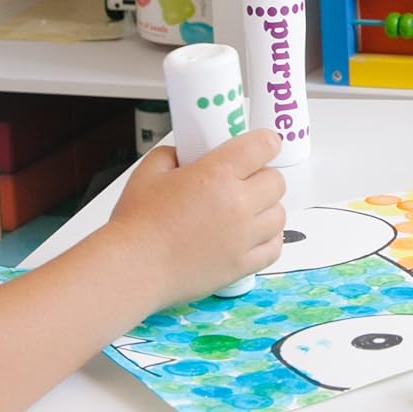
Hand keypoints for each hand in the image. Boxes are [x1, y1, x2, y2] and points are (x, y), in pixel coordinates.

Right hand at [107, 129, 285, 306]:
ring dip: (267, 208)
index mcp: (217, 174)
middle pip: (276, 181)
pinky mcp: (242, 265)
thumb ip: (172, 155)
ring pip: (279, 214)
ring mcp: (243, 237)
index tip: (264, 145)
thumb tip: (185, 154)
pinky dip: (268, 238)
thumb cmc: (137, 224)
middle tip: (246, 181)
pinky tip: (252, 235)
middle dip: (263, 176)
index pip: (263, 146)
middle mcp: (237, 204)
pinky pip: (274, 246)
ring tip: (247, 210)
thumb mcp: (149, 171)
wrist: (133, 268)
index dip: (266, 142)